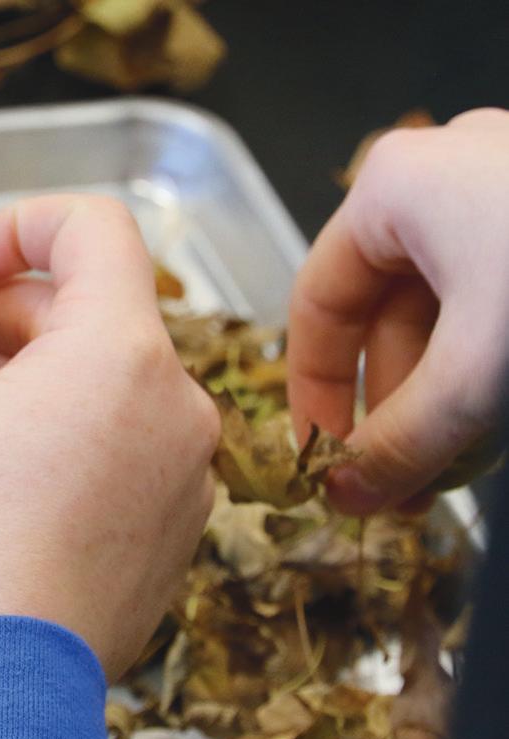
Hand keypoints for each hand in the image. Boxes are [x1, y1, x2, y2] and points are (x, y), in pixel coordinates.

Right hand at [0, 195, 219, 677]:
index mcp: (122, 352)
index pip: (89, 227)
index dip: (5, 228)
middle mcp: (178, 404)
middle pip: (87, 310)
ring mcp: (184, 474)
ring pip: (98, 384)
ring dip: (18, 378)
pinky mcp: (172, 532)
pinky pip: (116, 448)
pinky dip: (56, 437)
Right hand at [287, 108, 508, 514]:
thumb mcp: (477, 379)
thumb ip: (399, 444)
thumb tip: (343, 497)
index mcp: (395, 189)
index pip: (317, 305)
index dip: (313, 396)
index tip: (323, 463)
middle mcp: (446, 177)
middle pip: (389, 320)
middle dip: (396, 413)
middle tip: (399, 490)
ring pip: (452, 320)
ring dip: (446, 407)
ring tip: (454, 478)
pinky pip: (501, 310)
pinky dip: (495, 375)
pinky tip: (498, 437)